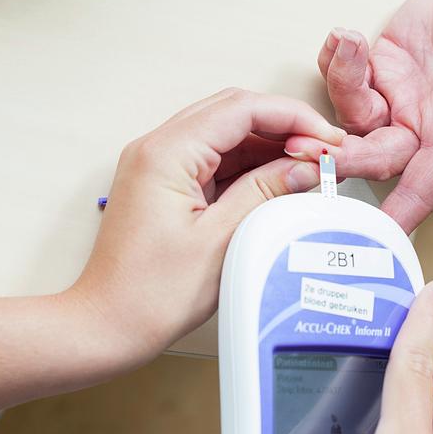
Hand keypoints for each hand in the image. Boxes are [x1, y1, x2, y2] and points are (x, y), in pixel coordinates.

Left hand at [67, 88, 345, 365]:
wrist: (106, 325)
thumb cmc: (150, 294)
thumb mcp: (222, 241)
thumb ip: (266, 192)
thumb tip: (305, 165)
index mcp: (166, 153)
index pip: (241, 108)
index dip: (292, 117)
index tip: (326, 139)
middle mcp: (158, 148)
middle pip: (233, 112)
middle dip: (284, 126)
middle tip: (323, 152)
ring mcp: (159, 164)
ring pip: (226, 134)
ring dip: (268, 145)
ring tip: (308, 168)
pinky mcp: (165, 184)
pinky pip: (214, 159)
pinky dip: (249, 166)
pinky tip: (277, 182)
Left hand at [286, 0, 432, 230]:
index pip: (421, 188)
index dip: (396, 213)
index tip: (366, 239)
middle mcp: (418, 127)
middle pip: (370, 155)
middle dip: (339, 155)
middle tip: (305, 148)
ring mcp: (394, 98)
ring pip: (350, 113)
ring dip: (341, 82)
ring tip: (348, 43)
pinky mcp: (379, 67)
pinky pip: (345, 75)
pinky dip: (336, 60)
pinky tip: (341, 36)